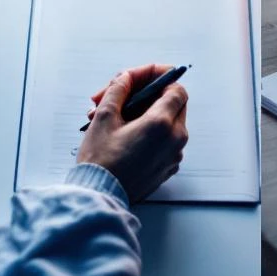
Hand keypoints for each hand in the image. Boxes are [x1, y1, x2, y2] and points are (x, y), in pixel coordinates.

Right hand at [76, 64, 188, 202]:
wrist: (100, 198)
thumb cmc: (100, 162)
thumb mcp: (104, 117)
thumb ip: (118, 89)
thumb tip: (126, 78)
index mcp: (162, 124)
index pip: (176, 89)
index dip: (160, 79)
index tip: (142, 79)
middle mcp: (175, 140)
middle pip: (173, 105)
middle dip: (147, 96)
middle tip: (121, 97)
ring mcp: (174, 156)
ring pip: (168, 123)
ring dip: (145, 114)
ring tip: (114, 118)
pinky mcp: (167, 168)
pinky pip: (165, 141)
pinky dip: (149, 133)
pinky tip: (123, 134)